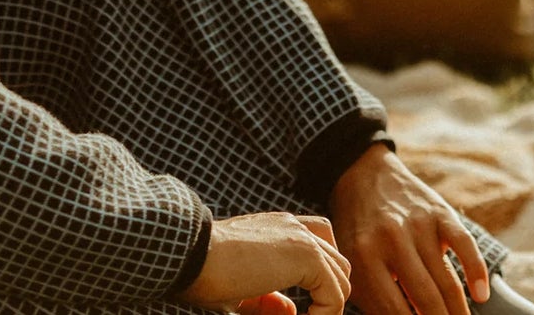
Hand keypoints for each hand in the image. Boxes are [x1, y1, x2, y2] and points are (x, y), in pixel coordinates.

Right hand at [180, 211, 350, 314]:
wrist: (192, 254)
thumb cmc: (204, 272)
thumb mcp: (241, 291)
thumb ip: (267, 300)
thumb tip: (291, 312)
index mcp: (277, 228)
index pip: (318, 249)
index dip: (318, 283)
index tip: (293, 312)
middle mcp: (293, 226)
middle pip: (336, 261)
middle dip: (329, 294)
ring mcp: (301, 237)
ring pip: (341, 276)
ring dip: (330, 306)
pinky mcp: (306, 254)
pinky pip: (335, 294)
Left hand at [329, 144, 489, 314]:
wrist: (361, 173)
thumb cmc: (358, 229)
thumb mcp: (352, 262)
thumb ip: (374, 297)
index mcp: (364, 257)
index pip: (395, 312)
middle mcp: (392, 239)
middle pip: (427, 299)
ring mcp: (418, 223)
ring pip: (447, 280)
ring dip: (459, 311)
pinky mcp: (439, 210)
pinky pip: (464, 244)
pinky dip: (476, 271)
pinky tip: (481, 295)